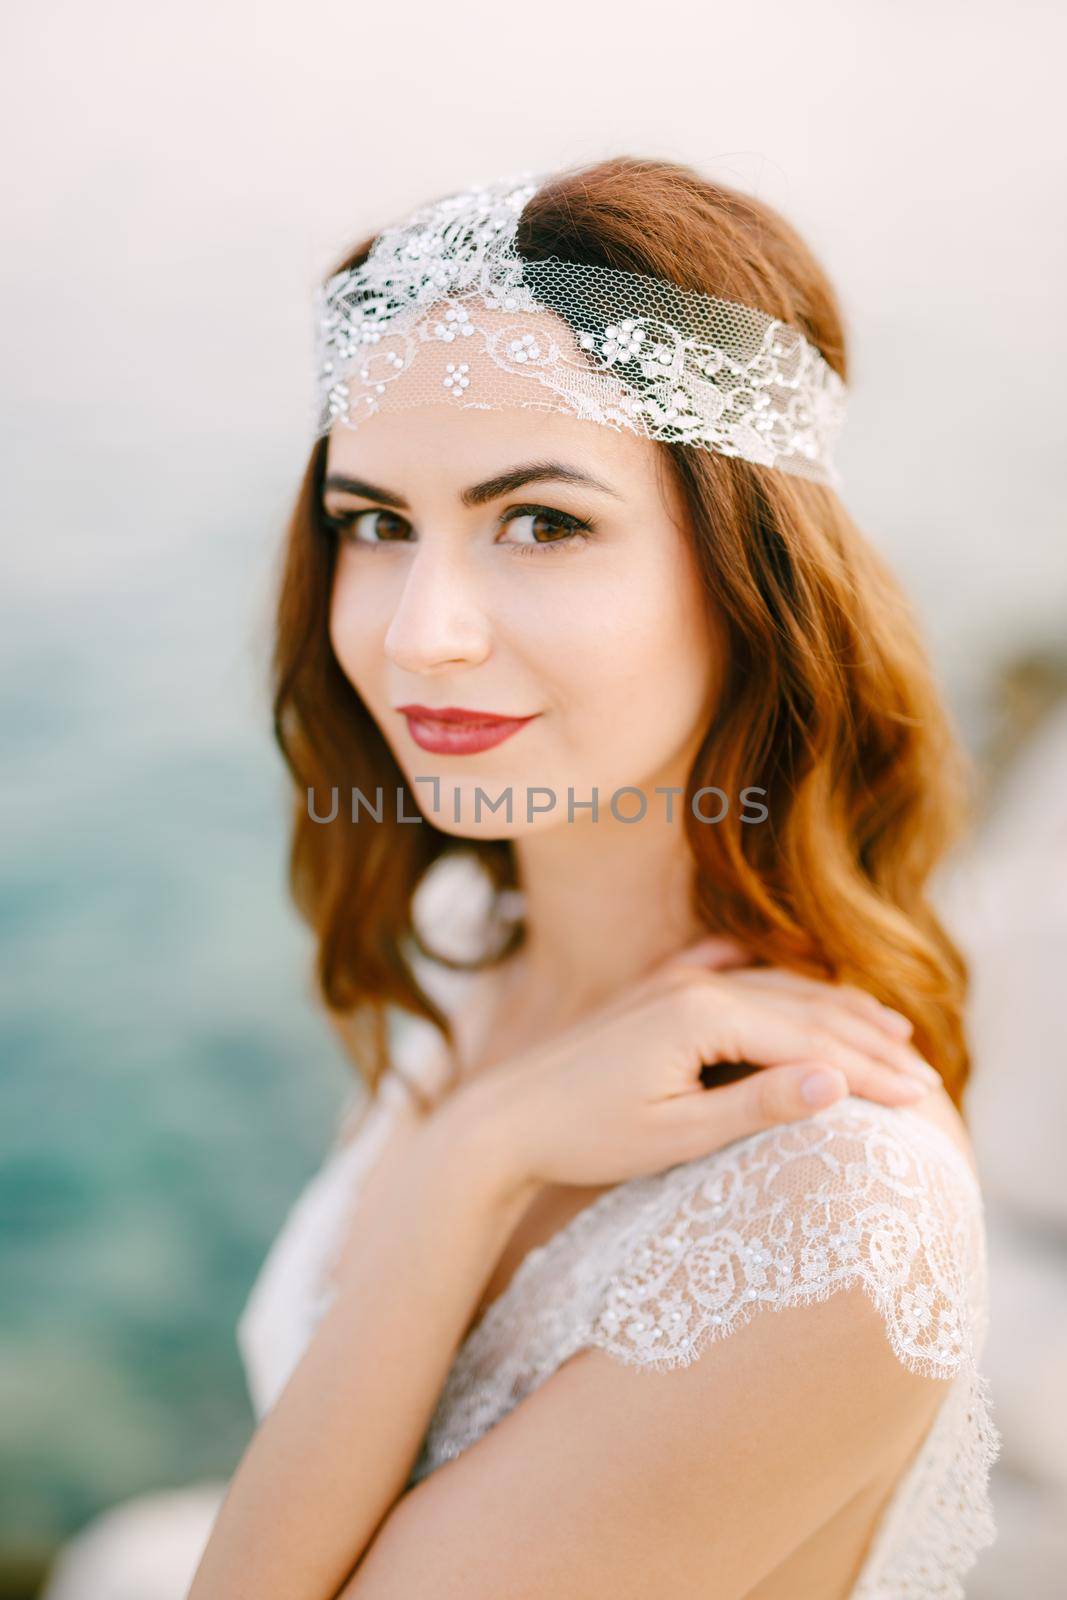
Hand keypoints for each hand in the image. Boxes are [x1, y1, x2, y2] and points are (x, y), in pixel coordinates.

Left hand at [450, 936, 939, 1198]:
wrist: (500, 1121)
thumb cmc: (586, 1137)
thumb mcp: (676, 1136)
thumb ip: (758, 1106)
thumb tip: (837, 1079)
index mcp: (703, 1015)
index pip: (811, 1040)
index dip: (871, 1070)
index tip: (924, 1098)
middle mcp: (691, 985)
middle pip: (802, 1007)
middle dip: (868, 1039)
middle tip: (925, 1072)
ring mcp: (669, 982)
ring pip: (772, 986)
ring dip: (831, 1007)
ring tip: (886, 1027)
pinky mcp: (650, 994)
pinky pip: (724, 971)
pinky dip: (769, 978)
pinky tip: (782, 971)